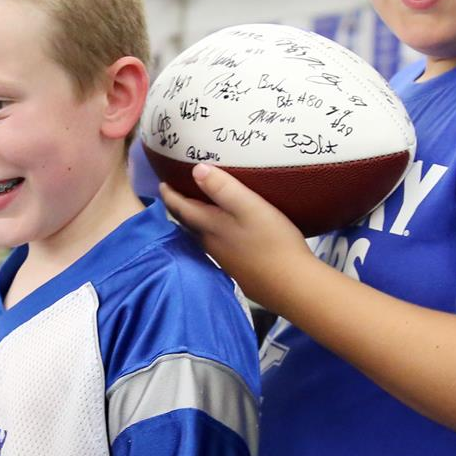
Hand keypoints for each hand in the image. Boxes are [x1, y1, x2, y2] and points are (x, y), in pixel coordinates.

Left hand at [159, 165, 317, 313]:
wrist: (292, 285)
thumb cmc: (272, 242)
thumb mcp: (249, 207)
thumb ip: (223, 188)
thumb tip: (196, 169)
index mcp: (210, 227)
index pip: (181, 208)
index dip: (170, 195)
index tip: (162, 183)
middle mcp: (210, 245)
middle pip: (187, 224)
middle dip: (179, 207)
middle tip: (175, 194)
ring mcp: (224, 261)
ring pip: (201, 237)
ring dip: (195, 222)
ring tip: (197, 210)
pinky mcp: (238, 271)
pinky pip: (216, 248)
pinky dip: (212, 235)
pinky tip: (224, 234)